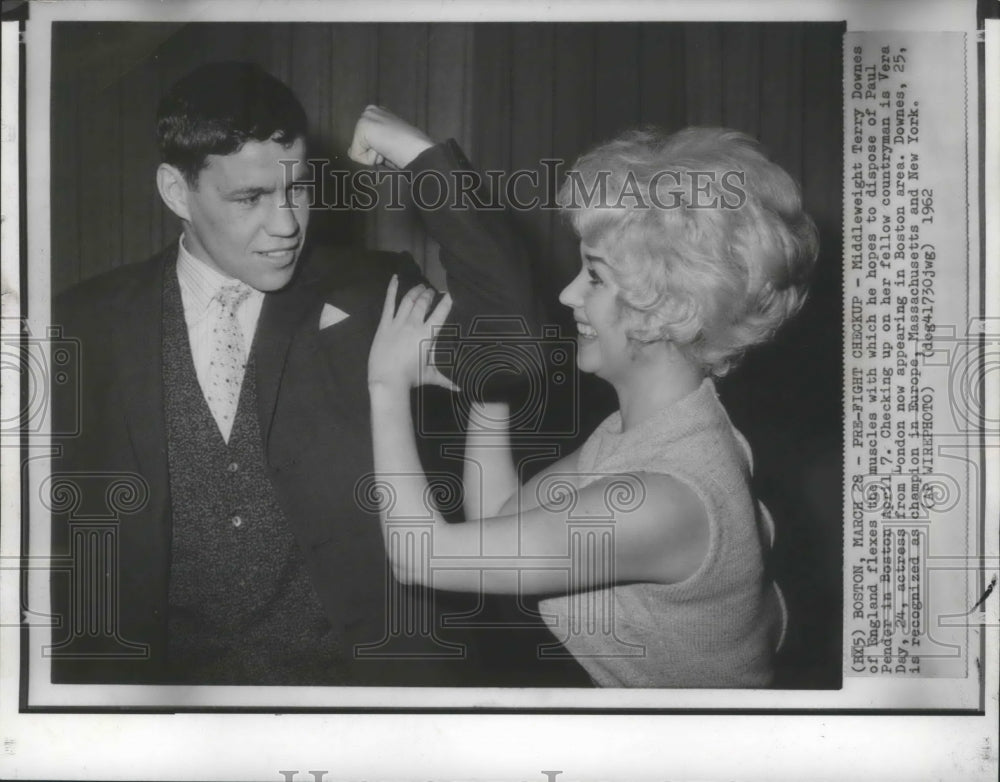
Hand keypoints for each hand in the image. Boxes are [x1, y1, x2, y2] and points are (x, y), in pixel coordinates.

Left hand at [348, 105, 433, 167]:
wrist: (417, 148)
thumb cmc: (410, 150)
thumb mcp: (389, 145)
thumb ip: (373, 145)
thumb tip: (349, 152)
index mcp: (379, 114)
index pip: (365, 140)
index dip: (377, 151)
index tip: (392, 149)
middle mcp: (371, 112)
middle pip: (359, 144)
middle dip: (373, 152)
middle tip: (390, 150)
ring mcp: (366, 117)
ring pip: (358, 150)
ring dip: (373, 156)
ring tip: (389, 149)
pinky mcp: (362, 127)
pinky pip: (356, 155)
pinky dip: (369, 159)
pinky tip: (384, 149)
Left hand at [368, 276, 459, 392]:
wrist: (387, 379)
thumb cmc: (410, 378)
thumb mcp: (430, 376)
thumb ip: (446, 380)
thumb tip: (460, 389)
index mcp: (427, 335)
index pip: (440, 313)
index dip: (446, 301)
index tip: (450, 294)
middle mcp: (414, 324)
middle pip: (423, 303)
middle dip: (429, 295)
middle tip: (432, 291)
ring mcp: (398, 322)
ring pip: (408, 300)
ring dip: (416, 291)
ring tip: (421, 287)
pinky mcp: (385, 324)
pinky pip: (389, 303)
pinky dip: (392, 289)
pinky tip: (395, 278)